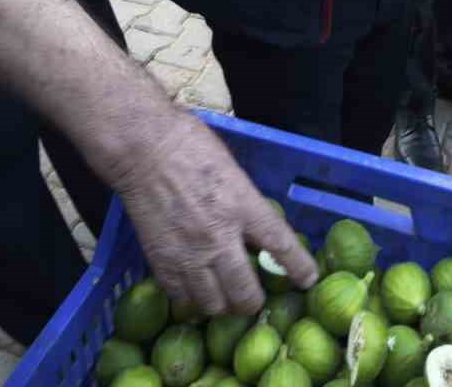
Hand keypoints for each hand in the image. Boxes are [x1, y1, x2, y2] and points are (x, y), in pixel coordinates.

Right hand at [112, 109, 317, 314]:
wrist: (144, 149)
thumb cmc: (191, 146)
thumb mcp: (233, 171)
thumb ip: (245, 204)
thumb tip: (255, 228)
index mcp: (243, 206)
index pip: (281, 246)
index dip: (299, 268)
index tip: (307, 280)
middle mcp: (219, 237)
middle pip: (245, 294)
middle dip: (253, 301)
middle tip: (252, 295)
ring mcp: (189, 254)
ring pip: (214, 305)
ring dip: (222, 304)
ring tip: (222, 294)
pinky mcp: (162, 261)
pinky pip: (182, 298)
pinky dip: (191, 298)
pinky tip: (193, 288)